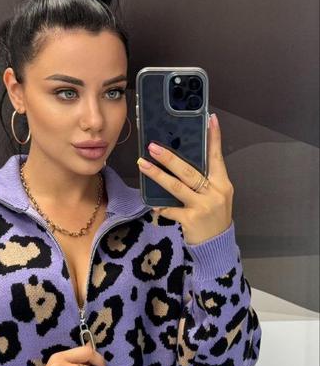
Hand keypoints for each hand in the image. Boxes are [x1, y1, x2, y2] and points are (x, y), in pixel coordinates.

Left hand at [137, 113, 233, 243]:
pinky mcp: (190, 219)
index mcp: (222, 184)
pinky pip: (170, 209)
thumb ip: (205, 182)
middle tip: (153, 146)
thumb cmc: (214, 218)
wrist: (216, 245)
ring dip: (157, 175)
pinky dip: (160, 207)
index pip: (217, 157)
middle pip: (189, 171)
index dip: (214, 138)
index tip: (210, 119)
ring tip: (142, 164)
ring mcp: (202, 206)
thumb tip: (181, 165)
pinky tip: (152, 203)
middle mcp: (214, 193)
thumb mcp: (216, 197)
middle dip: (169, 158)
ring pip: (176, 186)